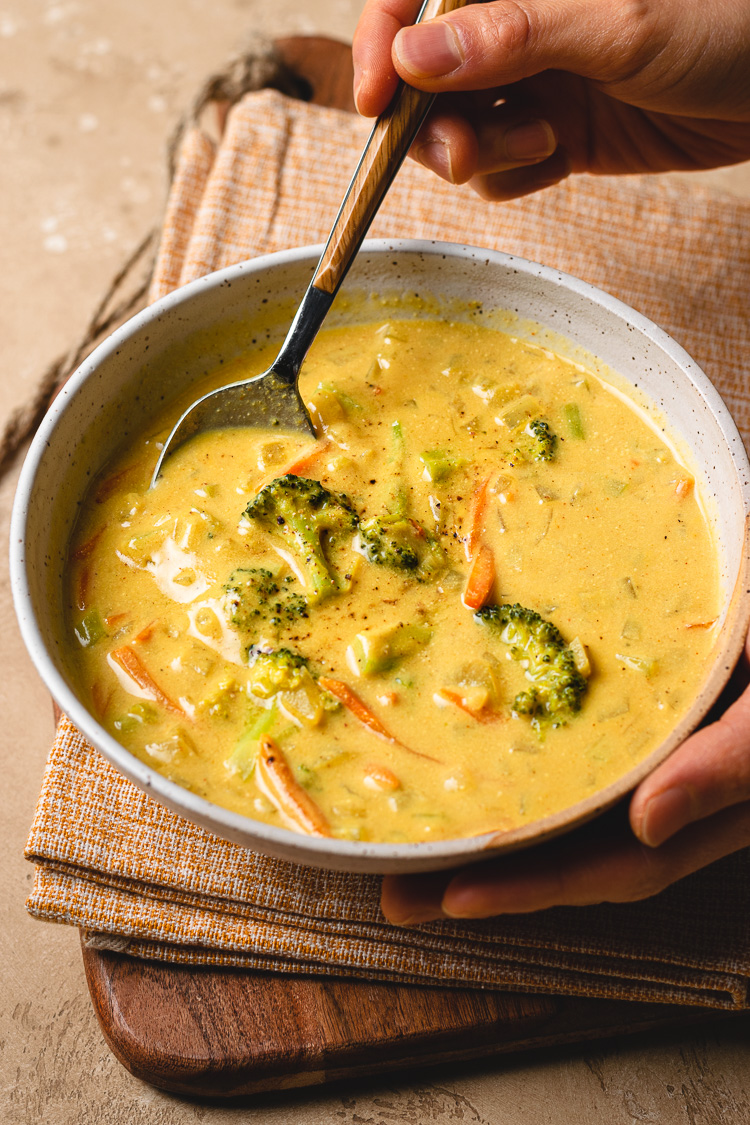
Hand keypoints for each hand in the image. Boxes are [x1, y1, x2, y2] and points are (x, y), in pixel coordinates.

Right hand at [353, 0, 749, 199]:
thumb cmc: (720, 22)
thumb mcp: (614, 25)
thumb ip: (512, 37)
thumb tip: (412, 59)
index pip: (416, 4)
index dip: (381, 47)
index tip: (374, 101)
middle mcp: (516, 27)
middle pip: (424, 81)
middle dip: (432, 123)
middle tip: (464, 152)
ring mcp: (534, 80)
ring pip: (459, 129)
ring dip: (482, 152)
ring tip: (538, 144)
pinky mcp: (558, 131)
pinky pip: (502, 166)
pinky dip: (516, 173)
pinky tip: (557, 155)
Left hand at [381, 633, 749, 923]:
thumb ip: (732, 767)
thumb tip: (649, 827)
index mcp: (709, 809)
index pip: (615, 866)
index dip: (535, 889)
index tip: (452, 897)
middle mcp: (678, 795)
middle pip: (577, 850)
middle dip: (494, 877)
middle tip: (397, 887)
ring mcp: (660, 755)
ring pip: (574, 807)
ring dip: (501, 826)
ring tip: (419, 833)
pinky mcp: (647, 713)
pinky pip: (581, 750)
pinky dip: (530, 766)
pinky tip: (484, 759)